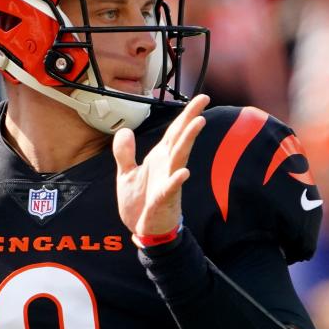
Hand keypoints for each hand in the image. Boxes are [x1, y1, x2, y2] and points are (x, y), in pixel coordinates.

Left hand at [112, 94, 209, 235]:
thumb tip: (125, 131)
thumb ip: (125, 152)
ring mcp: (168, 181)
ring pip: (179, 158)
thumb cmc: (140, 201)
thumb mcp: (126, 173)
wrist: (143, 229)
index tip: (200, 98)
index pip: (174, 131)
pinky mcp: (164, 199)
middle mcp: (167, 166)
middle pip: (180, 138)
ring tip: (197, 123)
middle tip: (203, 100)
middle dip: (191, 119)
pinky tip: (183, 172)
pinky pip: (171, 189)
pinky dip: (176, 180)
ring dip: (188, 141)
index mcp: (159, 158)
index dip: (185, 114)